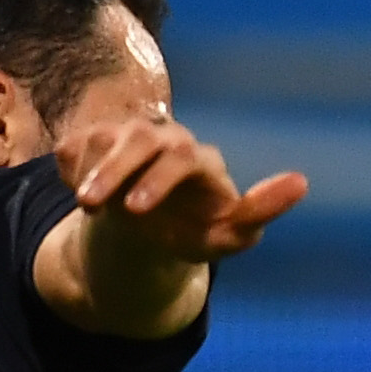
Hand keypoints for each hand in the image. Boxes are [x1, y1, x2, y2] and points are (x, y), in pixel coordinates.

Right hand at [64, 110, 305, 270]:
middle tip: (91, 207)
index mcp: (197, 157)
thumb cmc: (197, 233)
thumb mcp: (229, 236)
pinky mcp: (92, 142)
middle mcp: (161, 138)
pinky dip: (69, 171)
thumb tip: (300, 182)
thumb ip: (261, 211)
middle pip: (135, 140)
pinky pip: (72, 148)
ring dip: (88, 172)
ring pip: (100, 140)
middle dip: (112, 172)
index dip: (157, 179)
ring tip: (88, 207)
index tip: (135, 211)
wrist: (153, 234)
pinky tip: (81, 194)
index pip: (180, 155)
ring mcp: (125, 136)